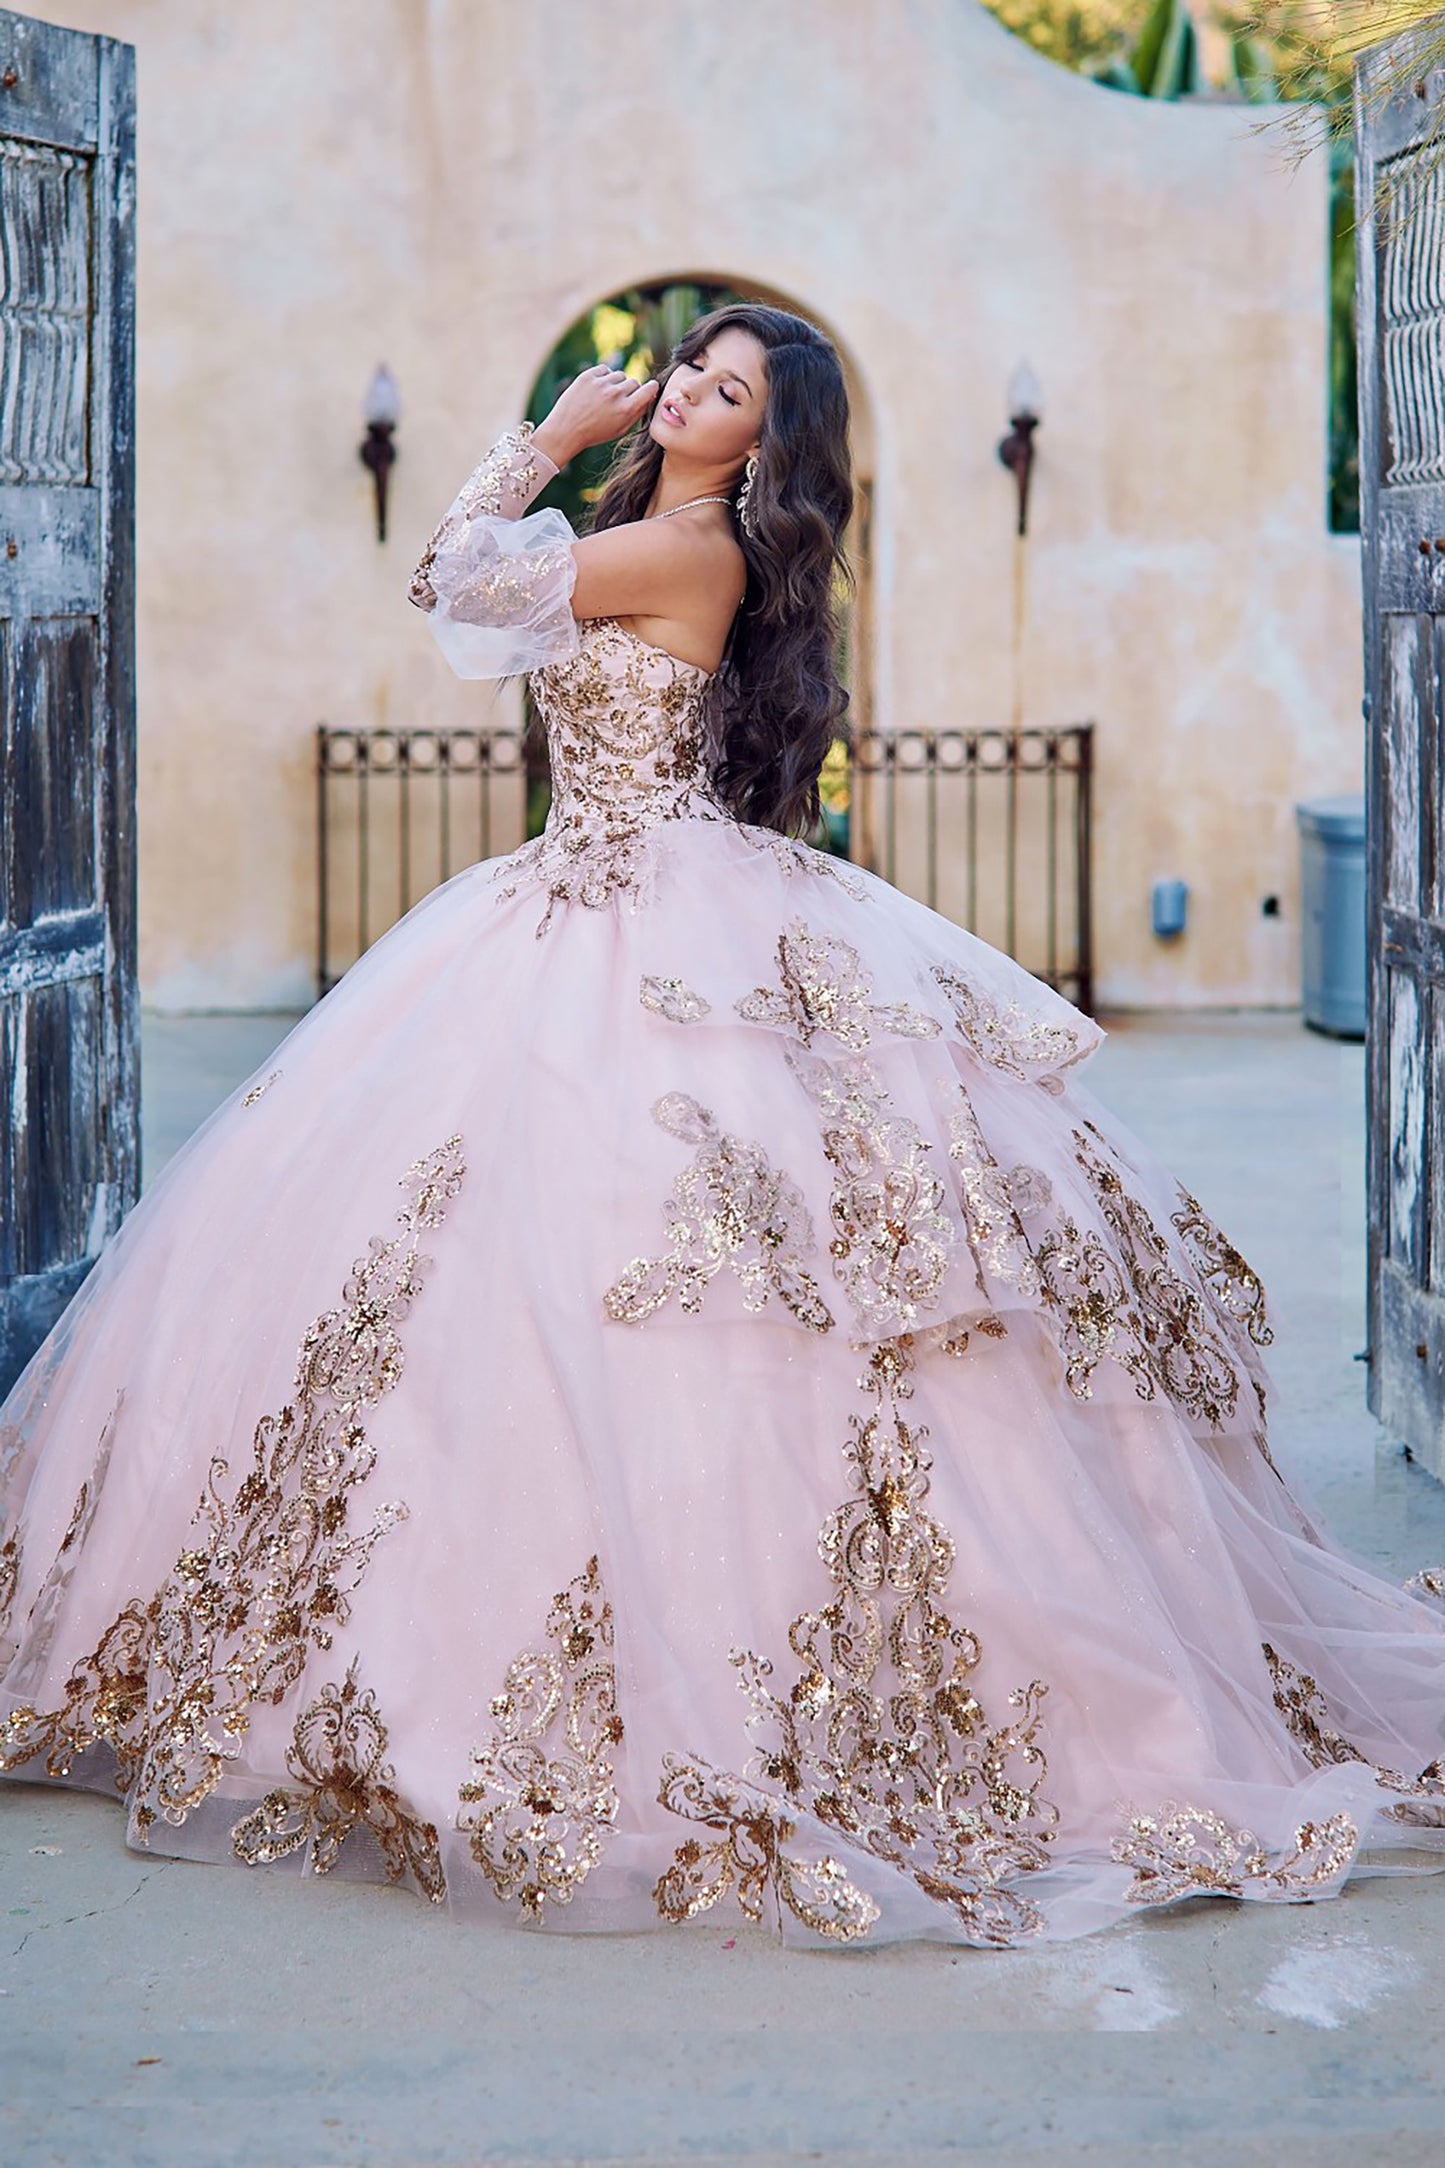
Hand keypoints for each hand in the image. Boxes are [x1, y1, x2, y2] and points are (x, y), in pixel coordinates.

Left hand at [533, 364, 659, 465]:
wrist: (566, 430)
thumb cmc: (595, 433)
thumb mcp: (620, 429)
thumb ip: (637, 413)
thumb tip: (650, 396)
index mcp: (626, 409)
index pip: (650, 389)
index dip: (651, 388)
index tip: (649, 389)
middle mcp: (616, 394)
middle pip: (634, 382)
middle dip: (629, 390)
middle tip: (618, 401)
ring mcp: (601, 383)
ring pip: (619, 375)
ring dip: (616, 383)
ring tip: (605, 397)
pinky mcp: (588, 375)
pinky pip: (605, 370)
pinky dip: (603, 377)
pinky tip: (596, 390)